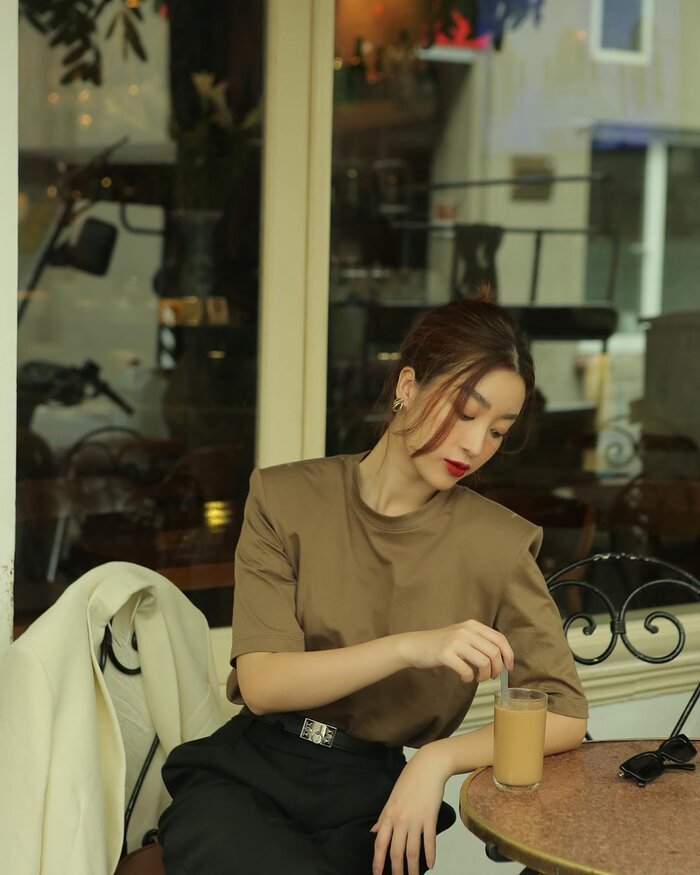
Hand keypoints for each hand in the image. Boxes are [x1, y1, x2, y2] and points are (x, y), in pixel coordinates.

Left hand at [371, 747, 449, 874]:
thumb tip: (373, 831)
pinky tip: (430, 864)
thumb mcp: (391, 797)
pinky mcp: (430, 817)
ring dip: (413, 868)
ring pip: (412, 850)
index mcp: (389, 814)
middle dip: (396, 870)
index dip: (378, 861)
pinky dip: (430, 854)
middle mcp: (400, 819)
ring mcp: (416, 819)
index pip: (380, 843)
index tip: (377, 874)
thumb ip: (383, 817)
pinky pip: (429, 840)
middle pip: (396, 851)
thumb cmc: (409, 781)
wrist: (427, 767)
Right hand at [398, 620, 512, 682]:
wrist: (415, 645)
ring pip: (484, 662)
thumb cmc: (441, 644)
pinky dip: (469, 678)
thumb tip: (502, 659)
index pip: (500, 639)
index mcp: (472, 625)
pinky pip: (466, 671)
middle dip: (496, 669)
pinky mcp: (445, 654)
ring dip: (484, 676)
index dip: (508, 655)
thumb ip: (480, 642)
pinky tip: (464, 678)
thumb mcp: (462, 636)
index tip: (508, 668)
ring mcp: (455, 641)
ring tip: (477, 678)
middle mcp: (465, 630)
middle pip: (494, 653)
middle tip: (489, 677)